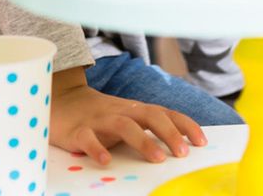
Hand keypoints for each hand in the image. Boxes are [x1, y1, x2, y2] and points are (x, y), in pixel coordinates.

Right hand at [49, 74, 205, 165]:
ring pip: (123, 125)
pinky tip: (106, 162)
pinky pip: (87, 138)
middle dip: (169, 133)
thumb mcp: (125, 118)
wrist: (60, 100)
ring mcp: (98, 120)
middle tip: (183, 153)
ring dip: (142, 141)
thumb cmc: (100, 116)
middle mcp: (120, 111)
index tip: (202, 142)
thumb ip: (146, 130)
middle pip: (149, 115)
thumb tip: (177, 149)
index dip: (185, 125)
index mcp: (134, 110)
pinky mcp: (76, 130)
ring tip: (157, 159)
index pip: (165, 113)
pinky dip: (97, 148)